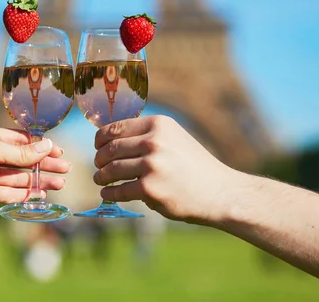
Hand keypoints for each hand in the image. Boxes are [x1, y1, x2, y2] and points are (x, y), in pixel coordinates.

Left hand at [0, 126, 69, 209]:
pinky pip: (7, 192)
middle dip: (43, 164)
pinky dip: (24, 194)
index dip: (39, 146)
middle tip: (65, 169)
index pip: (18, 140)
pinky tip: (40, 195)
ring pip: (17, 177)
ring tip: (59, 184)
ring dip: (38, 180)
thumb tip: (47, 146)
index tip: (58, 151)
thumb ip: (21, 152)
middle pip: (21, 159)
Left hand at [93, 116, 244, 224]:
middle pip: (110, 148)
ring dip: (101, 176)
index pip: (115, 128)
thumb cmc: (194, 166)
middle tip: (98, 167)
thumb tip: (110, 139)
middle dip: (100, 159)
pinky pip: (119, 190)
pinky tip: (108, 193)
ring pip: (111, 169)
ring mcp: (152, 165)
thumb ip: (146, 135)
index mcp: (158, 124)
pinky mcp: (150, 188)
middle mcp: (154, 141)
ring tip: (100, 180)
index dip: (100, 139)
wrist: (220, 192)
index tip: (98, 147)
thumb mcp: (174, 138)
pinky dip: (110, 193)